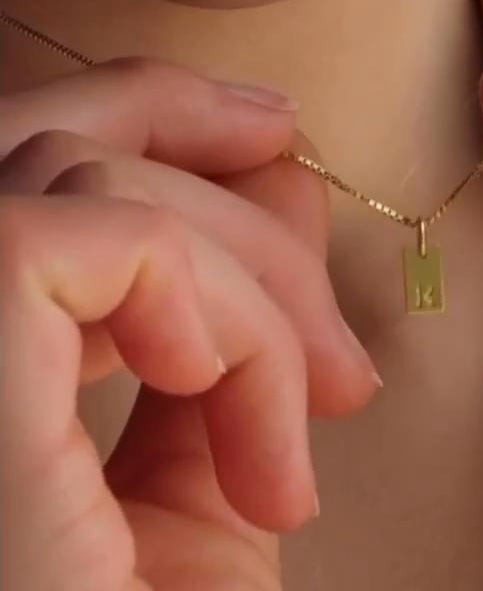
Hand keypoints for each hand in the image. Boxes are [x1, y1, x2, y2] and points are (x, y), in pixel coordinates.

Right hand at [0, 59, 377, 590]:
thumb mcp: (195, 487)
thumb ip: (230, 337)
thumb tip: (281, 185)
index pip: (37, 171)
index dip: (150, 123)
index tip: (268, 142)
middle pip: (45, 136)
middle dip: (182, 119)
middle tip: (283, 138)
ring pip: (88, 178)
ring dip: (241, 269)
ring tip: (320, 386)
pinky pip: (106, 246)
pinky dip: (213, 318)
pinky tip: (256, 427)